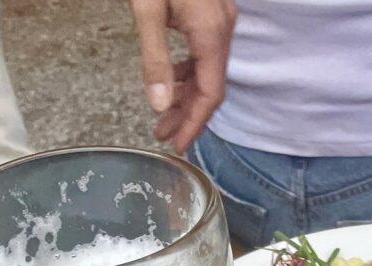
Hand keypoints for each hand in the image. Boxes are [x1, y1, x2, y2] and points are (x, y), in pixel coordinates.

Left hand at [129, 0, 235, 153]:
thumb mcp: (148, 11)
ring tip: (163, 112)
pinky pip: (207, 52)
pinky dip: (190, 72)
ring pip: (209, 70)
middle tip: (163, 134)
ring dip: (187, 94)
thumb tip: (159, 105)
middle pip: (210, 85)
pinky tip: (172, 78)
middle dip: (187, 114)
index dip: (195, 124)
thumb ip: (154, 59)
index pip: (210, 94)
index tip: (179, 145)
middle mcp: (223, 27)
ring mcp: (221, 18)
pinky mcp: (214, 11)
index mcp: (211, 32)